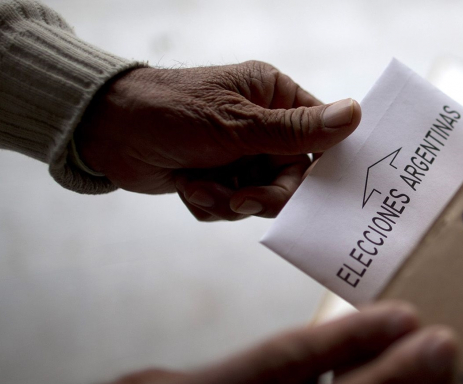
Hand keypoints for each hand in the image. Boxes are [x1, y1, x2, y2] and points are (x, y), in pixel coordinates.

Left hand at [75, 61, 361, 220]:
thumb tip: (354, 114)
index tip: (313, 191)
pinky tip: (188, 187)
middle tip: (240, 198)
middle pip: (292, 177)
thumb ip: (296, 129)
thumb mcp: (238, 124)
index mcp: (274, 98)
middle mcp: (262, 126)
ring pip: (261, 197)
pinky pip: (233, 206)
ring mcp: (240, 154)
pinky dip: (212, 204)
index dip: (320, 166)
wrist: (107, 132)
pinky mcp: (219, 178)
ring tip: (200, 186)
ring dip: (230, 200)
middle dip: (263, 194)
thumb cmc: (172, 112)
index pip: (319, 135)